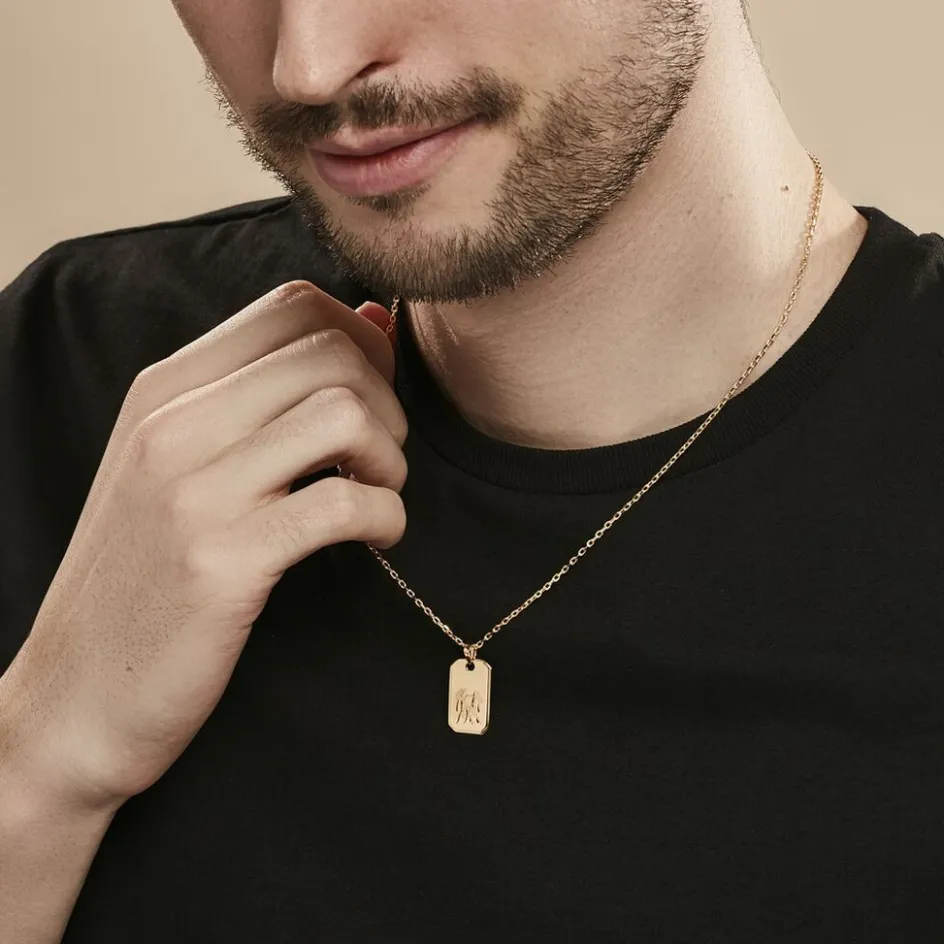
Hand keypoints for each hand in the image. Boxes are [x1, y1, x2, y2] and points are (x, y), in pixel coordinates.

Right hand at [2, 281, 406, 811]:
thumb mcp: (185, 465)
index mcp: (164, 391)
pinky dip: (387, 518)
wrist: (76, 696)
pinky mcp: (222, 562)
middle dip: (388, 403)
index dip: (362, 343)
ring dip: (390, 458)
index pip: (292, 305)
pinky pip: (344, 504)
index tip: (373, 399)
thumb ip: (267, 391)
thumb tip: (371, 319)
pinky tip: (375, 540)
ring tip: (375, 496)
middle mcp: (173, 424)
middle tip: (379, 460)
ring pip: (344, 414)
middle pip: (331, 353)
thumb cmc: (148, 575)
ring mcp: (194, 491)